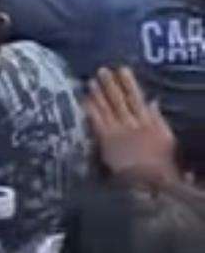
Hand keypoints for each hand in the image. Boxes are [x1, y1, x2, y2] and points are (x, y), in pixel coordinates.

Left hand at [86, 67, 178, 186]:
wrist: (148, 183)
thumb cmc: (160, 163)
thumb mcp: (167, 139)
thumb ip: (159, 118)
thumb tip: (153, 101)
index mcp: (147, 122)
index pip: (136, 98)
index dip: (128, 83)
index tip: (122, 69)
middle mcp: (131, 123)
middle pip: (119, 100)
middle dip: (110, 84)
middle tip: (101, 70)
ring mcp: (117, 131)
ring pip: (106, 108)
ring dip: (97, 93)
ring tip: (90, 81)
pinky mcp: (106, 141)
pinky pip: (96, 121)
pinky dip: (90, 109)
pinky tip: (84, 100)